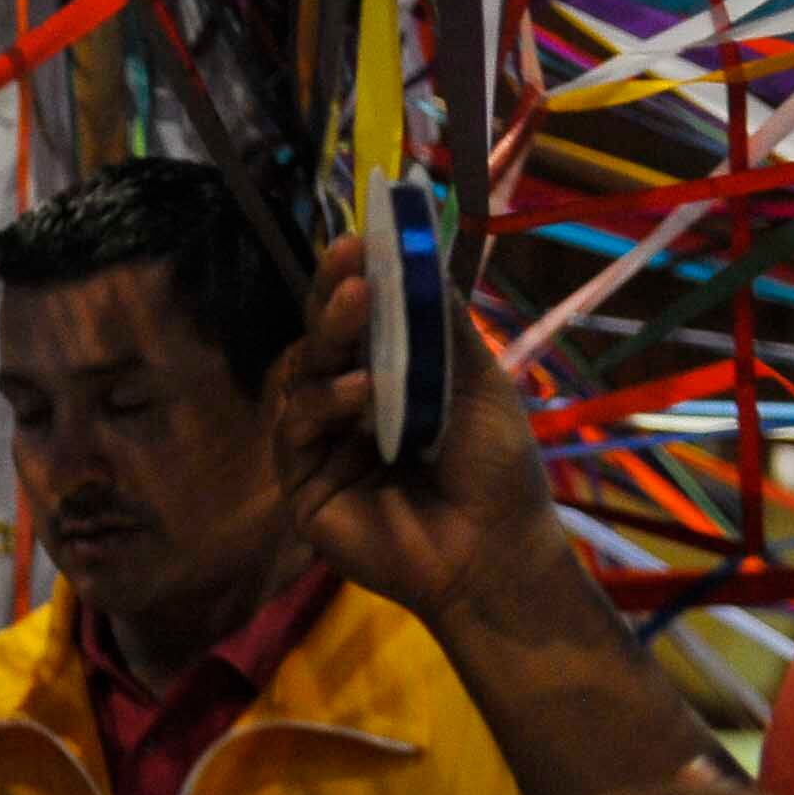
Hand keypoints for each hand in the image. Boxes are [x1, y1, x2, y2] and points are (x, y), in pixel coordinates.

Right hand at [268, 237, 563, 626]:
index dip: (354, 280)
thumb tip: (419, 258)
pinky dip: (326, 402)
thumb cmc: (498, 473)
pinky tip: (363, 394)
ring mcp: (321, 443)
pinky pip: (295, 426)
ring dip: (331, 340)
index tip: (361, 239)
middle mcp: (348, 405)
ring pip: (301, 374)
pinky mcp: (302, 481)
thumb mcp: (480, 387)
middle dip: (332, 297)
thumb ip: (443, 329)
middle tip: (347, 262)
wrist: (496, 555)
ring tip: (360, 312)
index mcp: (389, 379)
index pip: (358, 322)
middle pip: (321, 339)